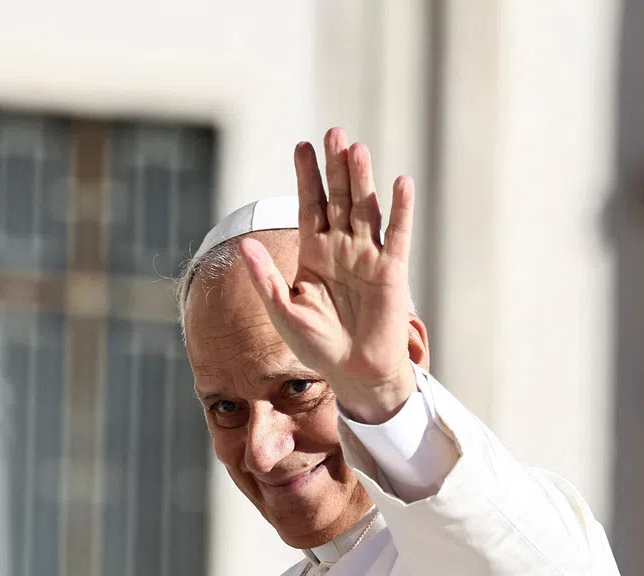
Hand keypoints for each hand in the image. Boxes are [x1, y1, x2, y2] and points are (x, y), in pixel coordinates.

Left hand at [239, 127, 416, 424]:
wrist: (353, 373)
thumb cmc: (317, 346)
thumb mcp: (283, 312)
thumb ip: (264, 279)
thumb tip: (242, 245)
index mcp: (314, 254)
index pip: (309, 206)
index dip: (306, 176)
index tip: (301, 146)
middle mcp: (342, 249)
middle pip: (338, 198)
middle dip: (335, 167)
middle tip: (333, 132)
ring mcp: (368, 257)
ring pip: (365, 209)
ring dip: (362, 180)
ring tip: (357, 148)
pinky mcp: (392, 271)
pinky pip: (397, 235)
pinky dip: (400, 210)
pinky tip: (400, 183)